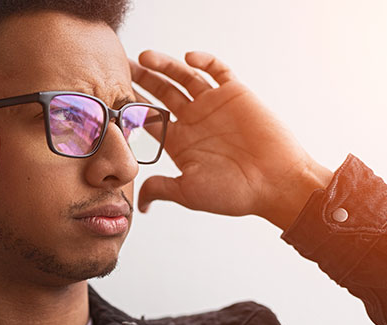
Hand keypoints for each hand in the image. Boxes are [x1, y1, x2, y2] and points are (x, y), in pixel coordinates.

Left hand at [131, 50, 332, 230]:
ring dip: (165, 66)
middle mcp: (194, 121)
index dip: (130, 107)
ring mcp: (213, 105)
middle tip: (121, 66)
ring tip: (145, 58)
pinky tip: (188, 59)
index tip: (111, 98)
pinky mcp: (235, 93)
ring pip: (184, 77)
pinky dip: (204, 61)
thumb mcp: (189, 192)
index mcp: (180, 143)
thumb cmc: (234, 192)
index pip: (149, 118)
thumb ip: (160, 188)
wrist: (276, 183)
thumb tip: (140, 204)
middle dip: (142, 79)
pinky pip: (218, 70)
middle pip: (161, 92)